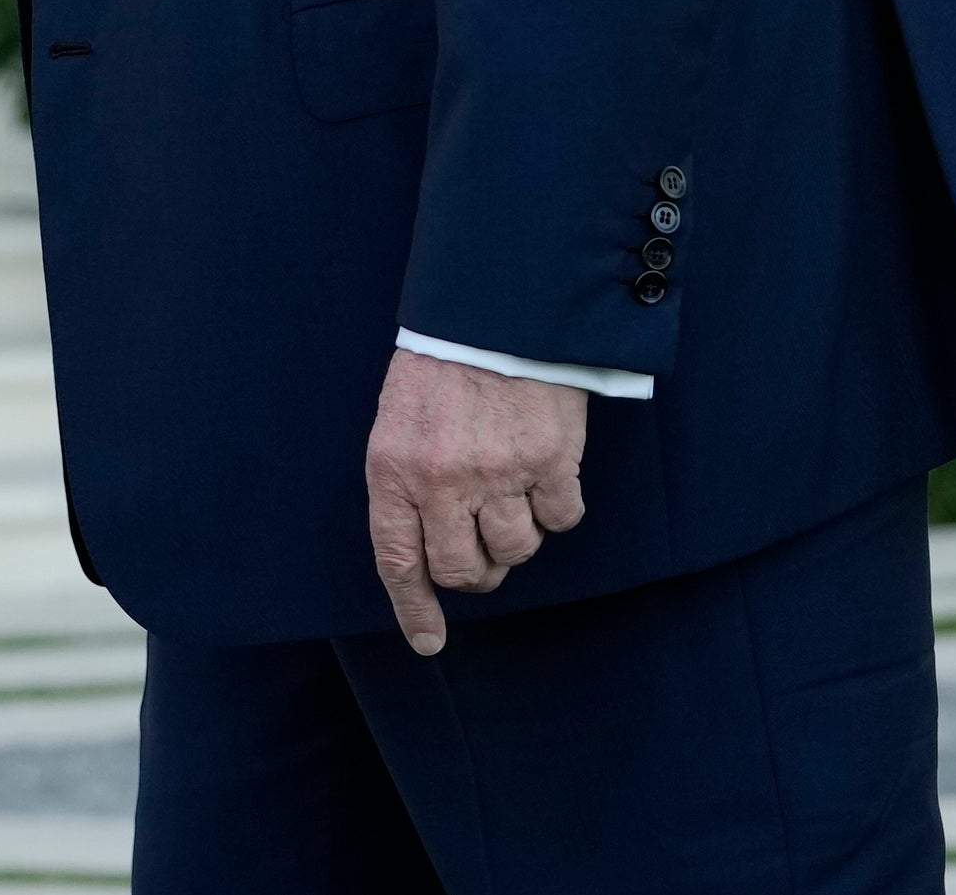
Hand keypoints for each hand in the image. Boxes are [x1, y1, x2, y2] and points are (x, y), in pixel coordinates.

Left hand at [364, 347, 589, 654]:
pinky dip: (557, 505)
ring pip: (516, 551)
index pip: (399, 561)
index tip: (429, 642)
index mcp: (394, 469)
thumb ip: (407, 487)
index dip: (414, 608)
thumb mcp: (398, 424)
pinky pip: (562, 519)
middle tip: (483, 543)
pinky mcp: (551, 461)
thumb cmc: (441, 370)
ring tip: (512, 490)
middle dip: (477, 569)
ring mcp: (499, 474)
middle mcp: (443, 480)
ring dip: (517, 535)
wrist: (494, 312)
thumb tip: (427, 556)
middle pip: (465, 571)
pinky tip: (545, 470)